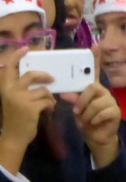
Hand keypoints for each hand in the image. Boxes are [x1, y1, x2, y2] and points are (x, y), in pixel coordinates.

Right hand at [0, 47, 55, 173]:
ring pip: (42, 90)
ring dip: (49, 96)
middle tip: (51, 79)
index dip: (17, 55)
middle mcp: (11, 90)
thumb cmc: (15, 116)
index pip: (10, 66)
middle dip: (44, 76)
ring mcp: (21, 98)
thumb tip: (37, 77)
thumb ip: (21, 88)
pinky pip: (47, 100)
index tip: (25, 48)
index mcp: (5, 86)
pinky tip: (48, 110)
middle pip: (31, 75)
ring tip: (48, 103)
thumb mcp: (13, 99)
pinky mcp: (31, 107)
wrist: (14, 136)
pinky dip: (50, 104)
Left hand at [60, 46, 120, 167]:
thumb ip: (72, 99)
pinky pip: (101, 113)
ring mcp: (110, 100)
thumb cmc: (84, 118)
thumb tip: (65, 94)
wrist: (95, 136)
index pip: (94, 70)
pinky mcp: (115, 111)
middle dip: (81, 101)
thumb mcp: (76, 108)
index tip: (95, 45)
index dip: (95, 58)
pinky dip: (93, 119)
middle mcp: (103, 91)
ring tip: (85, 120)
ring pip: (94, 103)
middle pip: (91, 88)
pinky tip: (93, 122)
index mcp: (92, 87)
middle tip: (76, 111)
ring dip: (86, 114)